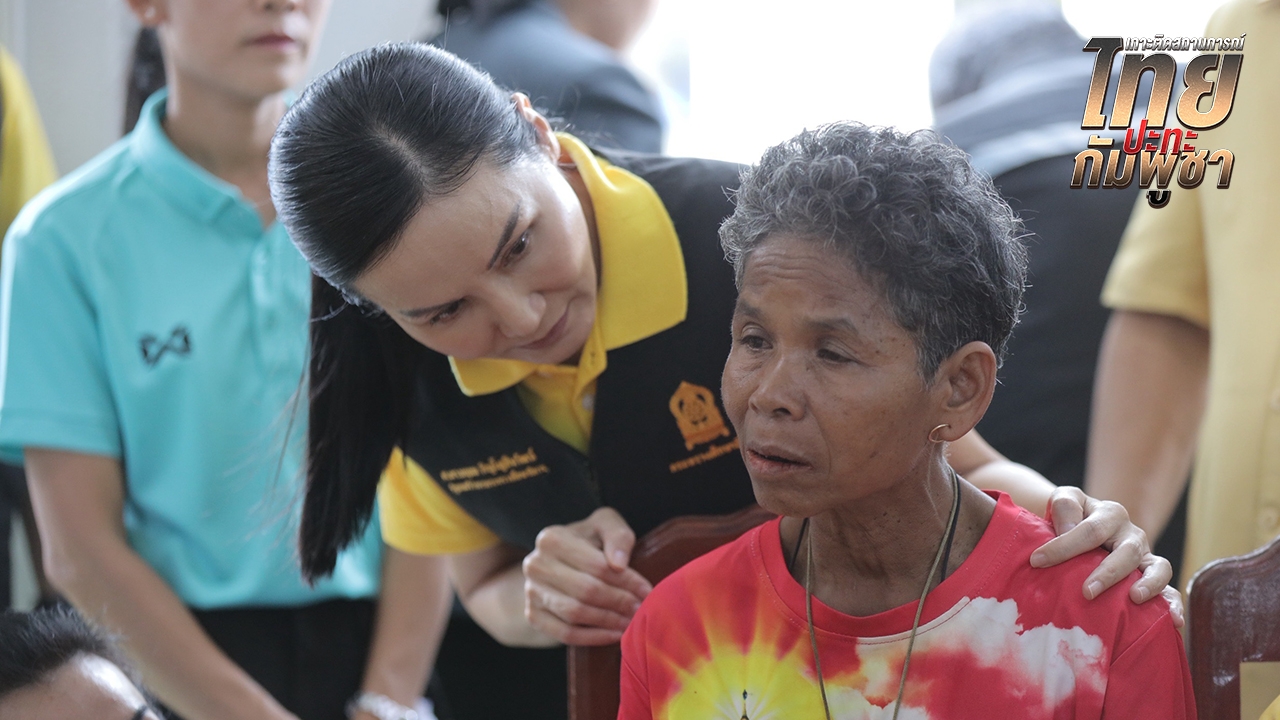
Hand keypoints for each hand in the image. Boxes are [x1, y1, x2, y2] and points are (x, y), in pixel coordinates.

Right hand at [523, 507, 653, 645]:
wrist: (560, 562)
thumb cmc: (589, 542)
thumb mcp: (605, 526)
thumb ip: (616, 535)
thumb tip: (619, 563)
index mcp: (552, 538)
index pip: (596, 565)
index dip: (626, 580)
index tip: (647, 590)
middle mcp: (535, 564)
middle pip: (586, 590)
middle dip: (619, 602)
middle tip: (641, 609)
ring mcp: (530, 592)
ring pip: (575, 613)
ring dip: (608, 621)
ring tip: (631, 622)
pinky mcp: (533, 616)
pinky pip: (565, 634)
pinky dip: (593, 637)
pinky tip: (614, 635)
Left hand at [1030, 486, 1182, 626]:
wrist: (1079, 526)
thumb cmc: (1069, 517)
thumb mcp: (1064, 500)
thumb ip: (1064, 507)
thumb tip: (1068, 530)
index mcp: (1110, 514)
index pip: (1089, 531)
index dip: (1063, 547)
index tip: (1037, 561)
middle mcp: (1132, 535)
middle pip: (1127, 552)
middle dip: (1107, 573)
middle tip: (1087, 591)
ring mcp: (1145, 557)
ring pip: (1158, 568)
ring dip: (1150, 584)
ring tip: (1135, 598)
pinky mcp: (1152, 579)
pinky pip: (1170, 590)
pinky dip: (1174, 604)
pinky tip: (1174, 621)